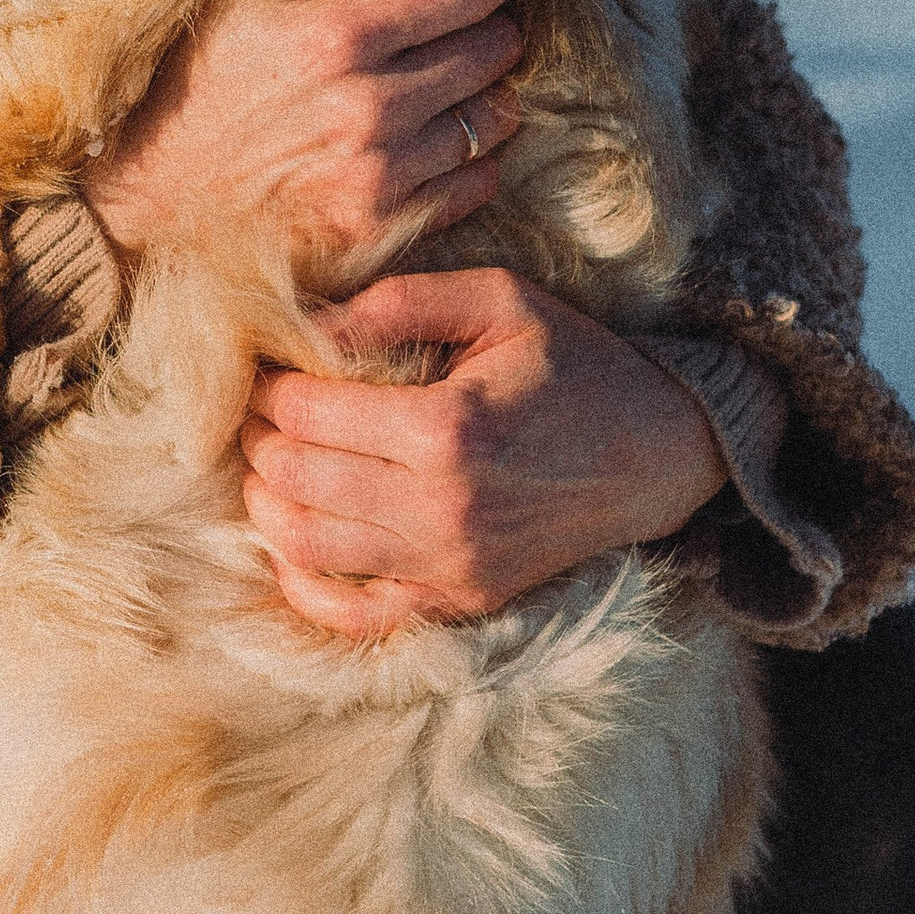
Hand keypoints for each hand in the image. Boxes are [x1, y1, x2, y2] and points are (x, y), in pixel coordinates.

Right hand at [81, 0, 523, 271]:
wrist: (142, 205)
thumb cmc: (191, 80)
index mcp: (336, 36)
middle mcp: (368, 109)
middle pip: (497, 48)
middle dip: (479, 30)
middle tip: (439, 34)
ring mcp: (379, 177)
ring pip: (494, 117)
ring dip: (476, 96)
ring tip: (433, 88)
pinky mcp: (383, 231)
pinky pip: (477, 181)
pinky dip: (463, 160)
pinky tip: (420, 143)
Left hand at [240, 267, 730, 637]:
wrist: (658, 452)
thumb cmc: (574, 364)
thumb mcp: (499, 301)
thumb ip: (399, 303)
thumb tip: (309, 324)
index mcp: (446, 427)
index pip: (305, 412)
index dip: (268, 385)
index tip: (265, 366)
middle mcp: (442, 507)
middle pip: (292, 478)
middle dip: (256, 439)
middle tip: (256, 411)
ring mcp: (450, 565)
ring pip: (305, 547)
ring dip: (266, 503)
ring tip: (269, 462)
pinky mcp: (460, 600)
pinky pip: (353, 613)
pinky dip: (304, 582)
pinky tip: (292, 539)